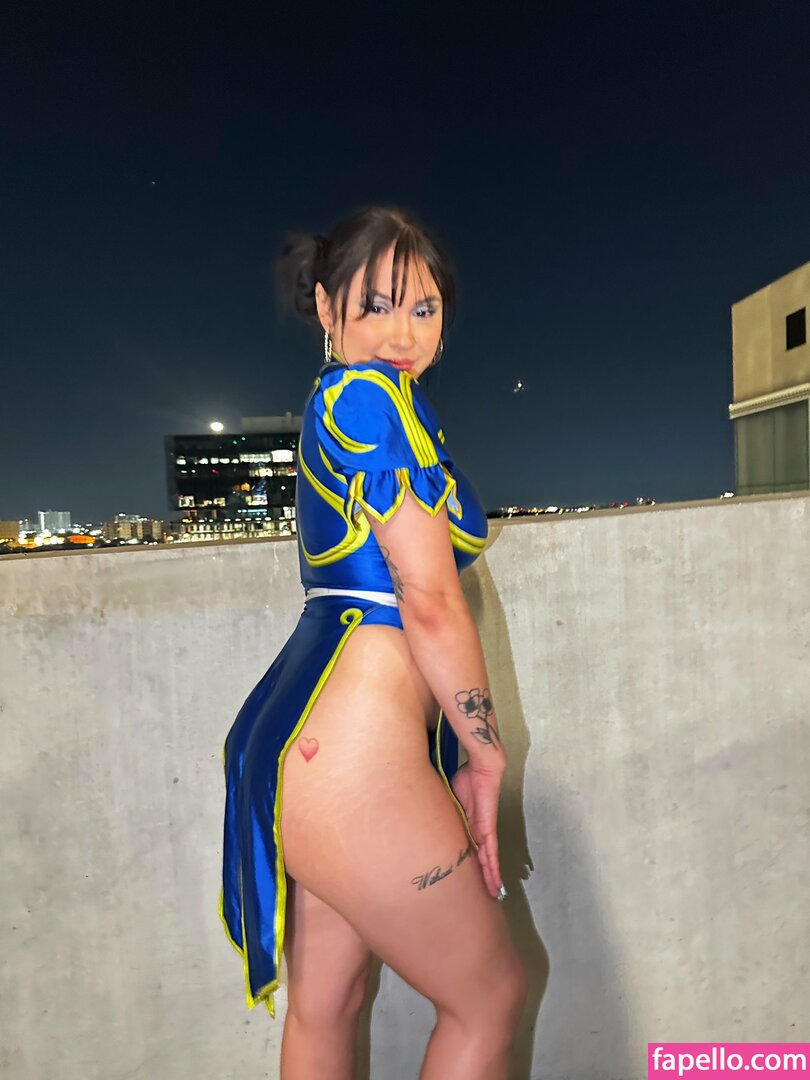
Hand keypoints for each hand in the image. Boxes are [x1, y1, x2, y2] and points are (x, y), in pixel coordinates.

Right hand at [450, 760, 504, 899]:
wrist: (481, 769)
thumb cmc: (466, 778)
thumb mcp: (448, 799)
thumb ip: (443, 811)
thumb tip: (427, 816)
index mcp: (468, 824)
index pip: (470, 849)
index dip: (472, 863)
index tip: (470, 878)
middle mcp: (478, 831)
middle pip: (481, 859)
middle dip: (484, 876)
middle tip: (488, 894)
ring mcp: (485, 831)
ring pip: (488, 860)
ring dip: (490, 877)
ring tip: (494, 893)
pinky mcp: (488, 829)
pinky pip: (491, 853)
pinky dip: (492, 868)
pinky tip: (496, 881)